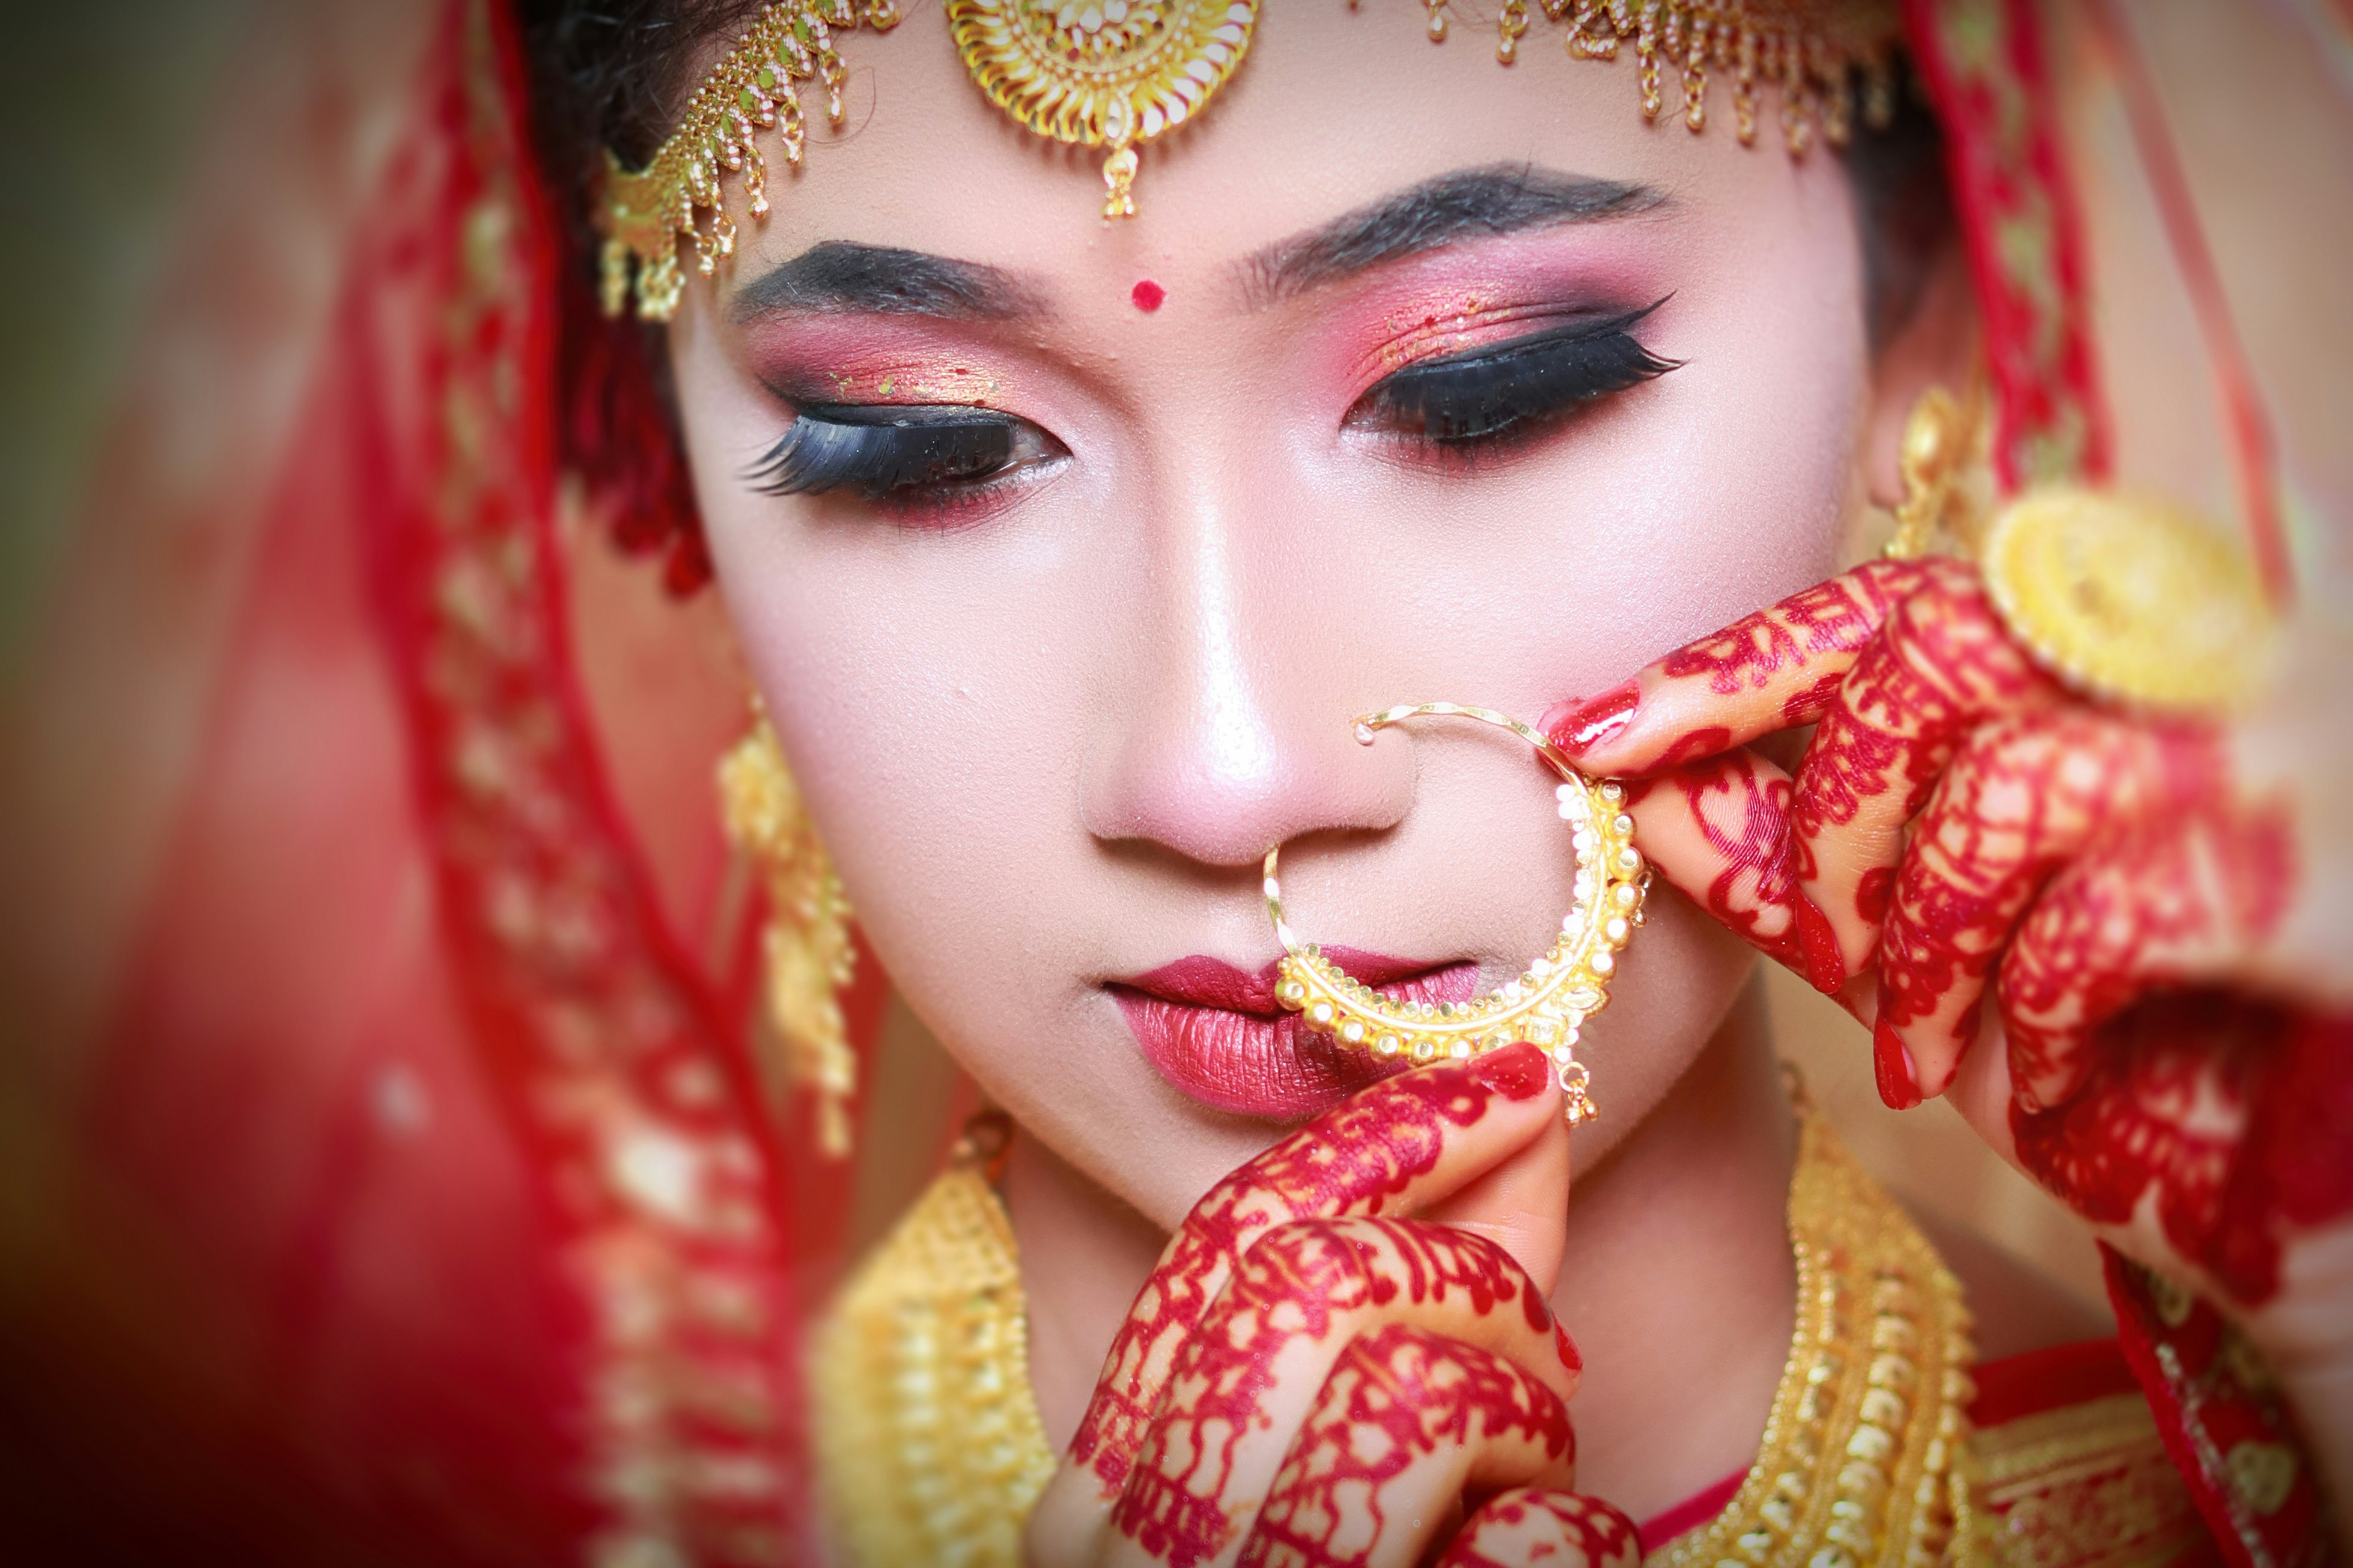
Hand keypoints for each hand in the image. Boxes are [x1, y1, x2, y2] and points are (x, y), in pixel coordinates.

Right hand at [1024, 1043, 1641, 1567]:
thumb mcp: (1349, 1474)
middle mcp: (1137, 1555)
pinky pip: (1516, 1547)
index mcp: (1109, 1495)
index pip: (1225, 1244)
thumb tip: (1517, 1108)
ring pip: (1422, 1397)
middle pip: (1316, 1291)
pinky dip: (1559, 1541)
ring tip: (1507, 1496)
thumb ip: (1411, 1310)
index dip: (1383, 1137)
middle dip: (1470, 1281)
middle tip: (1518, 1352)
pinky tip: (1525, 1563)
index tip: (1518, 1078)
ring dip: (1520, 1425)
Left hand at [1542, 557, 2352, 1502]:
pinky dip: (2032, 1019)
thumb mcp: (1931, 967)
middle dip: (1827, 822)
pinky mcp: (2308, 880)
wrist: (2311, 1202)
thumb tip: (1646, 799)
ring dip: (1921, 951)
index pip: (1895, 601)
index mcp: (2113, 659)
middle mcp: (2202, 669)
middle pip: (1936, 657)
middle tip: (1821, 946)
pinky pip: (2098, 920)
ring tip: (1924, 1056)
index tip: (1589, 734)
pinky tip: (2046, 1085)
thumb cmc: (2127, 1068)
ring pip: (2000, 791)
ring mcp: (2270, 762)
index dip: (1731, 664)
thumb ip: (1806, 877)